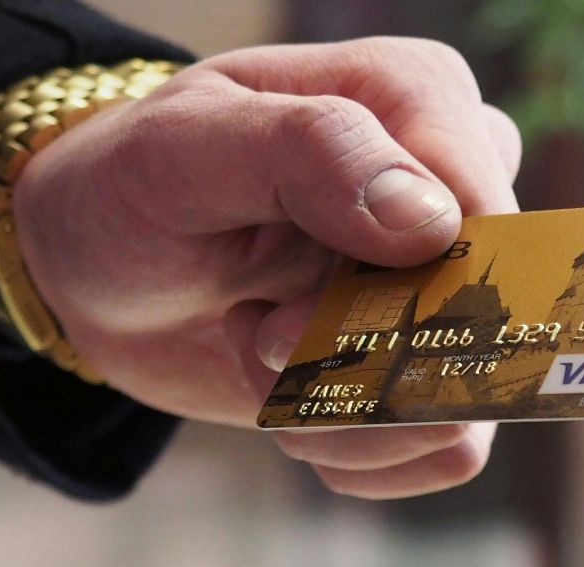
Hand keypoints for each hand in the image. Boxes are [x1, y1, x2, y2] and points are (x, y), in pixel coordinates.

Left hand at [15, 38, 520, 497]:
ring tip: (258, 357)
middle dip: (351, 362)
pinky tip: (289, 402)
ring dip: (343, 413)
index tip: (276, 318)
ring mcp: (452, 282)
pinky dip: (355, 449)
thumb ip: (308, 152)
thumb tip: (429, 222)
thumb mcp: (182, 149)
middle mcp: (459, 186)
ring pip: (467, 403)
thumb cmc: (135, 187)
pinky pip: (450, 450)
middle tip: (253, 333)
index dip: (394, 300)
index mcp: (419, 99)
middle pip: (480, 323)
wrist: (101, 271)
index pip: (482, 222)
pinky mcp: (432, 365)